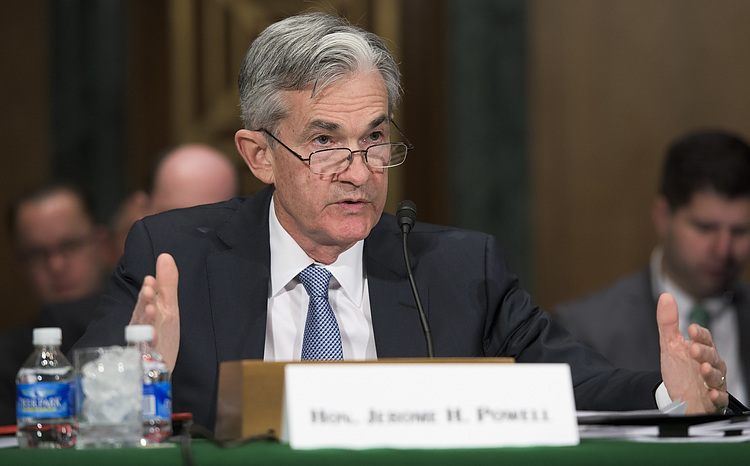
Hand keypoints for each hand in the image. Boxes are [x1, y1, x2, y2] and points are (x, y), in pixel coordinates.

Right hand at [129, 253, 179, 372]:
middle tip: (150, 290)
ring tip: (152, 309)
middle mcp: (144, 329)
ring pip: (144, 332)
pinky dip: (150, 345)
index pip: (147, 302)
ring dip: (147, 321)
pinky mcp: (148, 361)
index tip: (151, 281)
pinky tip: (154, 338)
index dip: (148, 293)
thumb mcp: (169, 308)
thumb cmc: (162, 336)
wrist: (158, 371)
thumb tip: (165, 256)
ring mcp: (145, 346)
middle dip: (145, 303)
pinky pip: (147, 353)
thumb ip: (166, 284)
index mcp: (149, 315)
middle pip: (142, 315)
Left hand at [657, 293, 727, 413]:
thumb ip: (668, 323)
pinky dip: (717, 397)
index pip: (705, 339)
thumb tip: (666, 296)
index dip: (700, 334)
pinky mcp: (713, 401)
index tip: (692, 329)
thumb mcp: (670, 346)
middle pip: (712, 356)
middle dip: (704, 352)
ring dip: (711, 372)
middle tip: (694, 349)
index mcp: (700, 349)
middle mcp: (710, 365)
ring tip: (703, 368)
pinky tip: (712, 394)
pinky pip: (720, 400)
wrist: (680, 397)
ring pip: (718, 376)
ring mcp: (713, 383)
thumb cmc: (679, 370)